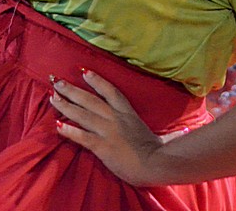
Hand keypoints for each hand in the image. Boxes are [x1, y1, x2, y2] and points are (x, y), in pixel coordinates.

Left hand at [51, 70, 168, 185]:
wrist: (156, 164)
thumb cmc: (160, 153)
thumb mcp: (162, 138)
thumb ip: (169, 134)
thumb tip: (183, 133)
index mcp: (128, 112)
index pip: (110, 90)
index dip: (96, 80)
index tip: (84, 72)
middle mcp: (115, 117)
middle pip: (89, 99)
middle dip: (71, 89)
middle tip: (57, 81)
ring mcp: (108, 130)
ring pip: (81, 114)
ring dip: (65, 105)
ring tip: (52, 97)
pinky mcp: (102, 145)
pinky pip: (81, 136)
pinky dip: (68, 130)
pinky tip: (57, 125)